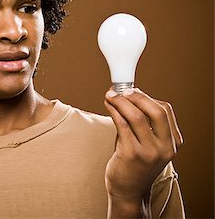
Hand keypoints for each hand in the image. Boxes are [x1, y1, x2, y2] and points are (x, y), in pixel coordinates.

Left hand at [104, 87, 182, 217]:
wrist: (129, 190)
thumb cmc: (135, 163)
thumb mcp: (148, 143)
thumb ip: (142, 122)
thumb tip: (126, 94)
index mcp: (173, 143)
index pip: (165, 110)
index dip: (147, 97)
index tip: (132, 90)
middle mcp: (164, 147)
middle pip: (156, 111)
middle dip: (136, 96)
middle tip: (121, 90)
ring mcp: (149, 152)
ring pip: (136, 116)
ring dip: (121, 101)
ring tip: (110, 95)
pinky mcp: (131, 154)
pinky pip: (121, 124)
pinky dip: (113, 111)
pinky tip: (108, 105)